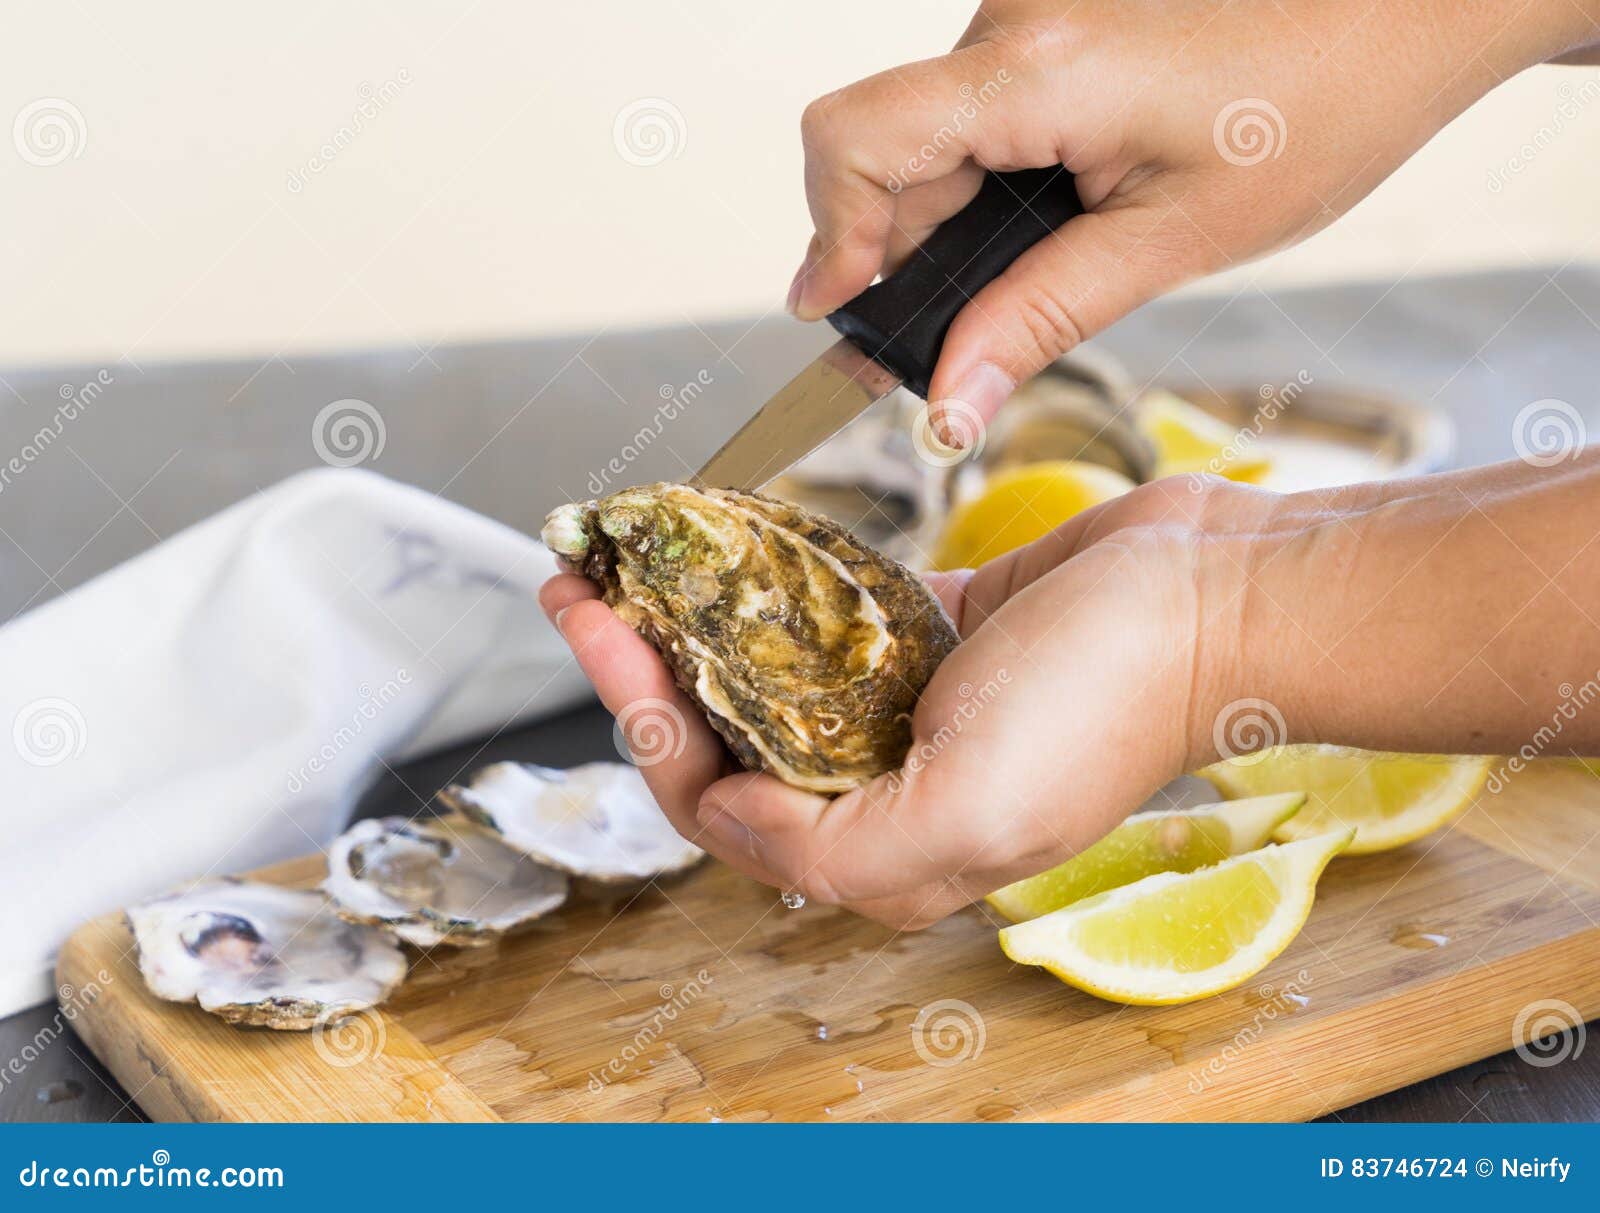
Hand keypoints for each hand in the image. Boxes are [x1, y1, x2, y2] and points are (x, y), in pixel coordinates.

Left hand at [540, 477, 1267, 927]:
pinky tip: (725, 544)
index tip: (597, 627)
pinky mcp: (926, 634)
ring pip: (761, 670)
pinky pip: (821, 614)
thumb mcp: (967, 813)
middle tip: (582, 581)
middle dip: (643, 662)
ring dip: (691, 618)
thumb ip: (830, 850)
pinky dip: (767, 583)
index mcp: (879, 847)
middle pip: (724, 731)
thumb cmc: (1108, 701)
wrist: (1215, 596)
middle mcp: (881, 784)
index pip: (716, 800)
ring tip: (632, 556)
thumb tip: (728, 811)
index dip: (643, 720)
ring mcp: (902, 705)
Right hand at [788, 0, 1594, 437]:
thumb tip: (945, 403)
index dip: (828, 238)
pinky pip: (976, 111)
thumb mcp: (1175, 241)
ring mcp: (1030, 16)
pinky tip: (1061, 214)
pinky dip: (989, 181)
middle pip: (885, 149)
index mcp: (1038, 70)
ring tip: (1037, 271)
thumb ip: (1041, 319)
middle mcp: (1014, 23)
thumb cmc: (1321, 102)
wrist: (1408, 2)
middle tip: (950, 342)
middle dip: (900, 253)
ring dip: (950, 221)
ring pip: (928, 136)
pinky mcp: (1053, 22)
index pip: (855, 139)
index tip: (840, 317)